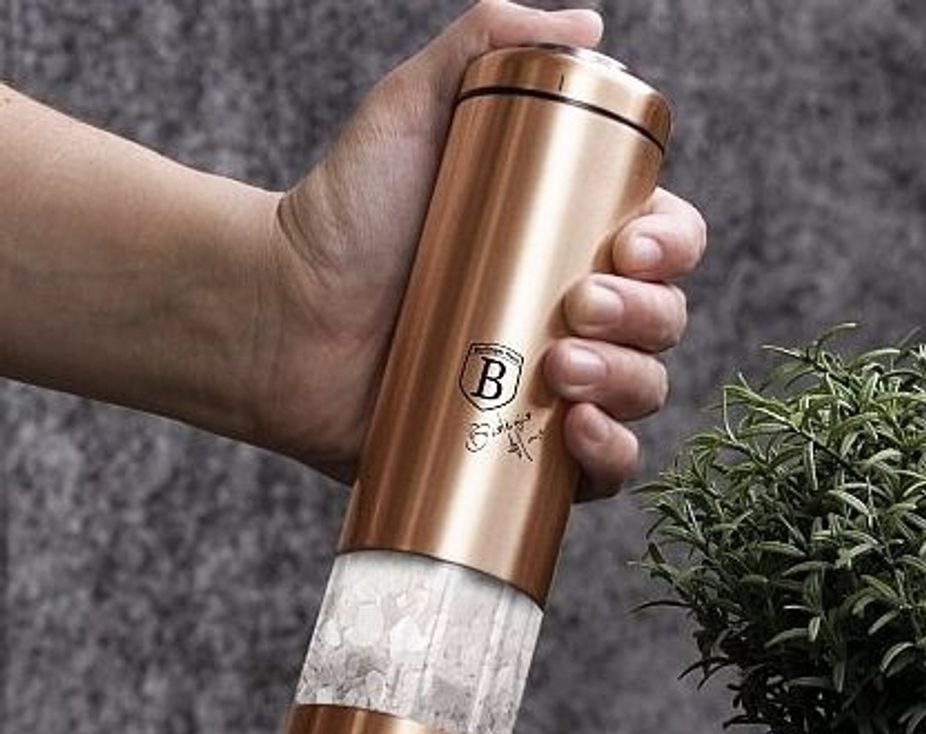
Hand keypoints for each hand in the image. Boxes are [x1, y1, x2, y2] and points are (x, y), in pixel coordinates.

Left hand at [249, 0, 706, 495]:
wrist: (278, 318)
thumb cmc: (340, 217)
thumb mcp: (408, 110)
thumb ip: (483, 42)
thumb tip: (589, 25)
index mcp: (565, 242)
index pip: (663, 245)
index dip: (672, 247)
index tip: (631, 244)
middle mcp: (568, 316)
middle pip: (662, 322)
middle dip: (644, 316)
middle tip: (578, 307)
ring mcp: (547, 389)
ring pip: (641, 392)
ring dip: (629, 383)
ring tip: (560, 368)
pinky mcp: (518, 454)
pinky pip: (599, 472)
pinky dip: (611, 459)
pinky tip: (578, 432)